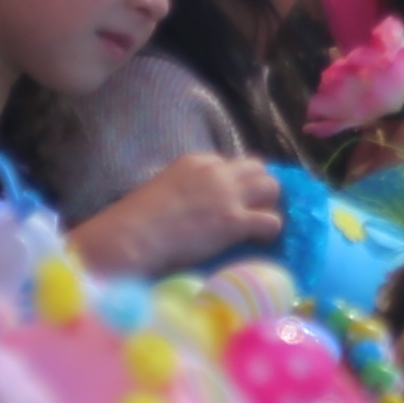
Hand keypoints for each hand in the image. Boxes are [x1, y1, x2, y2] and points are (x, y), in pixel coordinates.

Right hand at [73, 153, 283, 279]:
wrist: (132, 237)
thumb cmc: (136, 221)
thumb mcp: (163, 189)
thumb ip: (185, 189)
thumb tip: (194, 205)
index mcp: (197, 162)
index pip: (232, 163)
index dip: (236, 182)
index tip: (232, 199)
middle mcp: (217, 172)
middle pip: (258, 169)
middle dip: (259, 188)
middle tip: (253, 209)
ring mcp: (228, 195)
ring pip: (271, 187)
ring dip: (268, 204)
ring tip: (258, 223)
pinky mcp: (234, 221)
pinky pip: (271, 220)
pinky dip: (269, 230)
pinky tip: (259, 240)